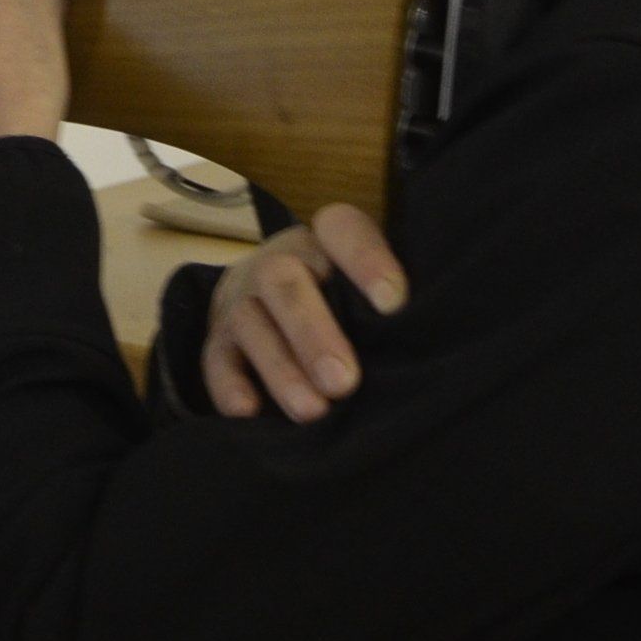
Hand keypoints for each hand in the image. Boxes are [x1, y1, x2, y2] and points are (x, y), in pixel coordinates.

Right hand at [199, 204, 406, 421]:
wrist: (267, 296)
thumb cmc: (339, 300)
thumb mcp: (361, 288)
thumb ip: (384, 305)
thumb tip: (426, 340)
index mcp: (323, 242)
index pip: (341, 228)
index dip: (365, 259)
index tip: (394, 303)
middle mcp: (277, 263)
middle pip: (283, 280)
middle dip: (313, 333)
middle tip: (344, 381)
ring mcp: (241, 301)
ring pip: (249, 322)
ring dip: (280, 369)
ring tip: (313, 411)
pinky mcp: (217, 341)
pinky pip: (214, 360)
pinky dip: (229, 386)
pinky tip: (250, 412)